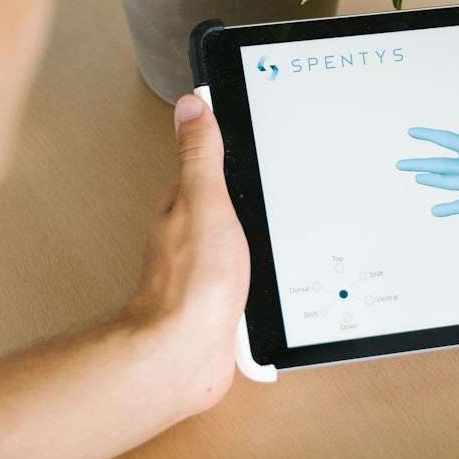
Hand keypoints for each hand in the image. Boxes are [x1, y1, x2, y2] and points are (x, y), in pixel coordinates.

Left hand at [122, 95, 248, 417]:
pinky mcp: (221, 301)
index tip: (248, 127)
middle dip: (246, 194)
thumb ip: (201, 156)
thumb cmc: (192, 283)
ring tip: (273, 223)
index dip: (228, 148)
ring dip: (255, 238)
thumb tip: (191, 105)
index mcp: (185, 205)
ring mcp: (205, 270)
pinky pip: (246, 279)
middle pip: (223, 203)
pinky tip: (270, 276)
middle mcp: (191, 236)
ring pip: (235, 241)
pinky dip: (259, 275)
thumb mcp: (206, 202)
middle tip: (269, 174)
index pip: (207, 165)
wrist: (187, 352)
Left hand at [396, 92, 458, 213]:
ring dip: (430, 181)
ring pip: (447, 184)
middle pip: (439, 165)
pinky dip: (448, 209)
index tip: (411, 132)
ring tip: (418, 178)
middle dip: (418, 164)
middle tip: (400, 164)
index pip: (445, 139)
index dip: (427, 135)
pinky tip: (434, 211)